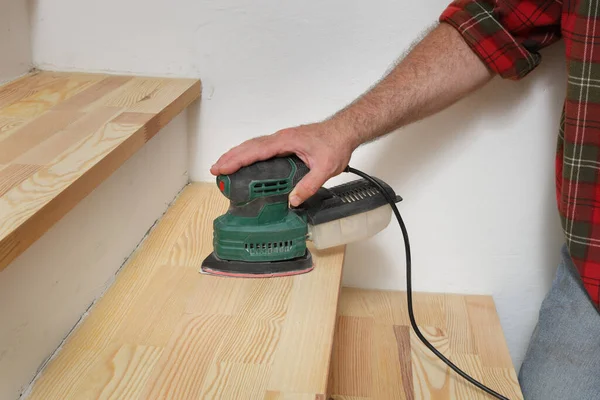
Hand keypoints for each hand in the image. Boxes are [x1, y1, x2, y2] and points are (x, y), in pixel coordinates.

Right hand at [211, 121, 356, 206]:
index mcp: (286, 141)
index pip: (256, 151)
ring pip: (254, 145)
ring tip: (223, 165)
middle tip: (216, 169)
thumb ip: (309, 185)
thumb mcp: (325, 168)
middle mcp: (281, 138)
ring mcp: (282, 139)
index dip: (237, 160)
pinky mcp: (285, 142)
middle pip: (249, 146)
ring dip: (237, 154)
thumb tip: (293, 200)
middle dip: (231, 157)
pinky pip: (262, 146)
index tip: (224, 167)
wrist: (345, 130)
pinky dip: (249, 153)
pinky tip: (245, 160)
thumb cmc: (336, 144)